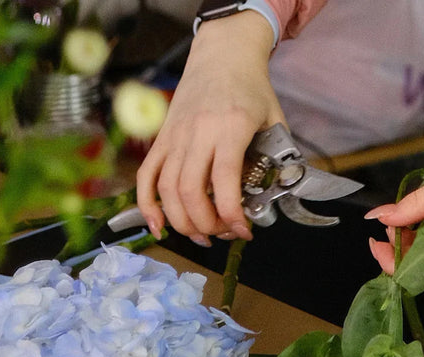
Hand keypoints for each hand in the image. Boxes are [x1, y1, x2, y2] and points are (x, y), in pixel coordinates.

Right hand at [135, 12, 283, 245]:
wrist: (223, 55)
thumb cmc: (251, 88)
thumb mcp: (274, 121)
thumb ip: (276, 158)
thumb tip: (273, 197)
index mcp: (231, 128)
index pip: (224, 182)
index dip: (231, 215)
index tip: (244, 231)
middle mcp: (198, 133)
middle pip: (190, 191)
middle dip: (206, 224)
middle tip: (222, 234)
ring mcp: (175, 136)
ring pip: (166, 188)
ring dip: (181, 221)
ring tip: (201, 235)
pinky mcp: (162, 138)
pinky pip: (146, 175)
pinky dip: (147, 205)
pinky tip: (158, 226)